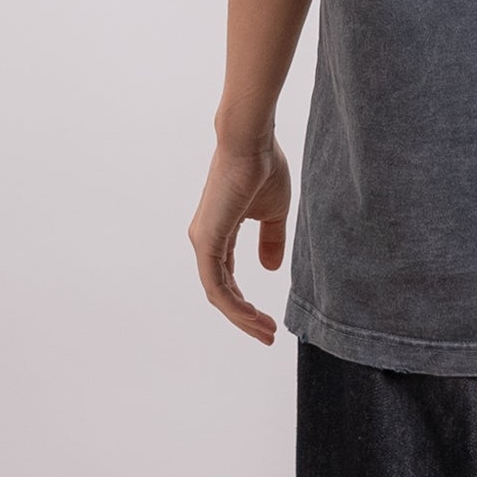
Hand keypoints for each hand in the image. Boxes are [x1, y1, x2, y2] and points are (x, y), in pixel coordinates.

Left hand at [189, 134, 291, 342]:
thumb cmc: (262, 167)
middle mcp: (206, 240)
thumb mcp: (273, 212)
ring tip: (265, 331)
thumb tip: (270, 269)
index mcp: (219, 233)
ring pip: (218, 294)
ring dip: (241, 316)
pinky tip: (251, 316)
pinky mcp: (207, 241)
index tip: (268, 320)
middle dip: (244, 317)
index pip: (227, 279)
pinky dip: (234, 305)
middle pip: (221, 293)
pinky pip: (218, 285)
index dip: (246, 303)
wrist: (251, 142)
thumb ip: (271, 240)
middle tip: (267, 335)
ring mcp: (203, 242)